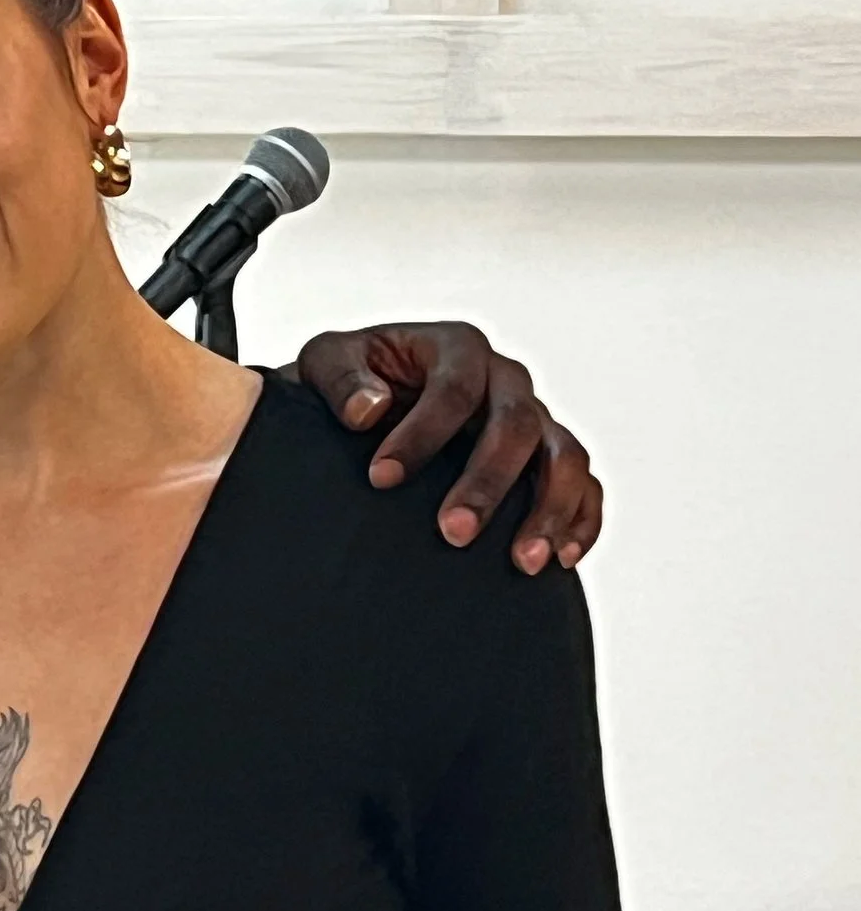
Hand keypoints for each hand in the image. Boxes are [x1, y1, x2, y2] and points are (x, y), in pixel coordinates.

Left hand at [294, 323, 600, 573]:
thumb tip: (368, 410)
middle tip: (453, 534)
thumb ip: (340, 377)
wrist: (370, 409)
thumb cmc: (350, 383)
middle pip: (516, 425)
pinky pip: (584, 486)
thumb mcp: (327, 364)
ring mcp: (535, 418)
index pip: (453, 388)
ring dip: (549, 509)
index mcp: (456, 348)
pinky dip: (581, 520)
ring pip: (564, 456)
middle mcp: (505, 379)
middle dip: (487, 482)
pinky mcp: (549, 457)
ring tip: (523, 562)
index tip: (381, 479)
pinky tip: (561, 561)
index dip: (421, 434)